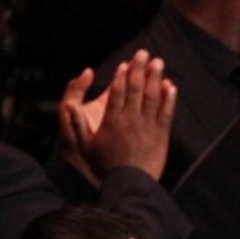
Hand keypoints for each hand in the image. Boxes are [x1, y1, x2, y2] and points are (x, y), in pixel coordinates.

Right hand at [61, 51, 177, 182]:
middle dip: (139, 68)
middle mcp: (131, 119)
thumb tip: (70, 107)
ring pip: (153, 97)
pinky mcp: (161, 136)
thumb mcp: (85, 146)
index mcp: (112, 119)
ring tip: (158, 62)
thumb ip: (77, 124)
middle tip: (143, 52)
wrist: (130, 184)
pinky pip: (166, 114)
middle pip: (136, 88)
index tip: (125, 63)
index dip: (122, 75)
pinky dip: (169, 99)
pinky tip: (170, 86)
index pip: (117, 91)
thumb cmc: (105, 167)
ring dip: (155, 77)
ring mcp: (148, 127)